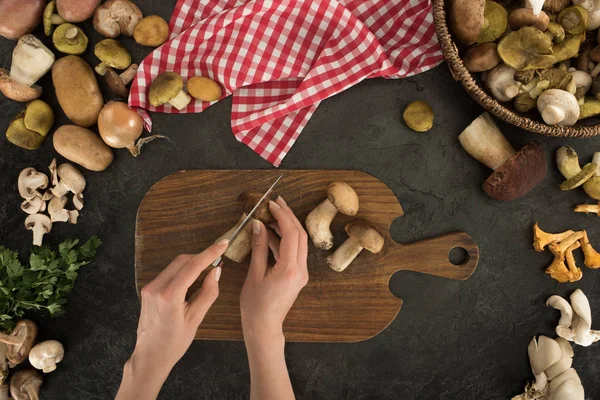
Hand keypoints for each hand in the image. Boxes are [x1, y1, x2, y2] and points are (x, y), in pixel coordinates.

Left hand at [116, 241, 225, 399]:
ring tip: (206, 274)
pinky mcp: (148, 290)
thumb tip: (216, 271)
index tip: (223, 244)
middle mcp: (156, 288)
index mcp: (169, 296)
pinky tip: (191, 282)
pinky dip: (182, 273)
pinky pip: (168, 273)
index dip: (210, 252)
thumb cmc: (174, 343)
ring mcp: (149, 288)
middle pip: (182, 261)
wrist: (150, 356)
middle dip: (201, 258)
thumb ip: (208, 292)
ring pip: (175, 265)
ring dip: (191, 265)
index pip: (192, 266)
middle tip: (217, 261)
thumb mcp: (196, 319)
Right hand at [240, 196, 308, 340]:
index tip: (272, 204)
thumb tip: (259, 225)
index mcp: (290, 269)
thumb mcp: (254, 274)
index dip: (282, 216)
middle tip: (276, 202)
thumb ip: (259, 248)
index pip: (291, 234)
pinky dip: (284, 239)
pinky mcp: (297, 275)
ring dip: (287, 226)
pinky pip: (294, 251)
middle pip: (300, 235)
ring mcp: (301, 273)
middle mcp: (300, 269)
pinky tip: (271, 233)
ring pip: (299, 242)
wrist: (264, 327)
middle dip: (288, 216)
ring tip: (271, 214)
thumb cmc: (256, 305)